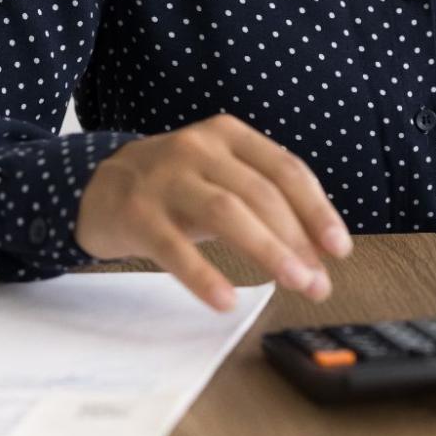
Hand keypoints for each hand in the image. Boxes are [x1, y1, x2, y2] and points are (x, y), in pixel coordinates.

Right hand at [74, 114, 351, 311]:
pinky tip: (226, 301)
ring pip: (227, 212)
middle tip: (318, 282)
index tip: (339, 249)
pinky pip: (175, 248)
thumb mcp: (220, 177)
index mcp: (229, 135)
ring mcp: (165, 178)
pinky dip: (204, 275)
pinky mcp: (136, 213)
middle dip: (297, 240)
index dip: (317, 209)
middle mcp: (199, 148)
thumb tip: (318, 252)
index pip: (285, 169)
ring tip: (294, 283)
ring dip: (268, 251)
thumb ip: (264, 201)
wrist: (95, 184)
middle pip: (261, 193)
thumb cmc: (175, 187)